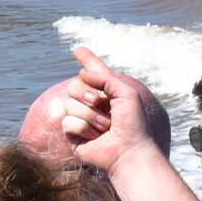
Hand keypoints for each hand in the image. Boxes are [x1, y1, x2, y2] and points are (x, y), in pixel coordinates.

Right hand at [57, 45, 171, 172]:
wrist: (128, 151)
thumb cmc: (133, 124)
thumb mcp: (126, 94)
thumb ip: (105, 78)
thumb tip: (82, 73)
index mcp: (107, 93)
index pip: (93, 73)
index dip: (87, 60)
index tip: (78, 50)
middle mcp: (92, 104)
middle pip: (73, 86)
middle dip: (85, 92)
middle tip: (98, 102)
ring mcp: (81, 119)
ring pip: (69, 104)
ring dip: (89, 115)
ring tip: (105, 127)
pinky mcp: (73, 134)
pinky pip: (68, 122)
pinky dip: (84, 128)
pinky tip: (95, 137)